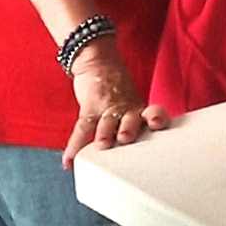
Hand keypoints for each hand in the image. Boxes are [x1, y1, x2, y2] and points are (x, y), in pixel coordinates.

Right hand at [62, 39, 169, 168]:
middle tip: (125, 137)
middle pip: (130, 120)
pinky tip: (69, 161)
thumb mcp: (134, 104)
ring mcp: (108, 108)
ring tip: (102, 144)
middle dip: (128, 129)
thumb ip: (138, 125)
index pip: (153, 114)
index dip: (156, 117)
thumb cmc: (119, 92)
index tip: (156, 123)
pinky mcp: (90, 107)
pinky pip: (82, 128)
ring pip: (107, 122)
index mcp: (140, 110)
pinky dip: (74, 146)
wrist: (99, 63)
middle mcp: (127, 109)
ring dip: (104, 134)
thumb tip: (144, 157)